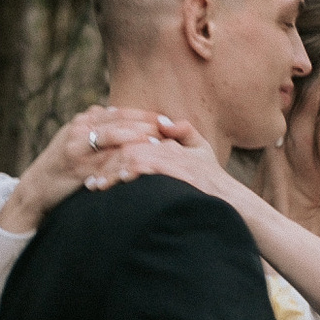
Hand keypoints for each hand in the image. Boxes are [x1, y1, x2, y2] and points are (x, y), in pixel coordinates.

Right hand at [1, 103, 172, 230]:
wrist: (36, 189)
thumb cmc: (64, 167)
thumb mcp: (79, 142)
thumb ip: (100, 130)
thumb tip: (128, 121)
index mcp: (84, 119)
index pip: (121, 112)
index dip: (145, 115)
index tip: (168, 120)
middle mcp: (80, 127)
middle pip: (120, 120)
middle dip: (147, 124)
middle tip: (171, 128)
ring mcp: (77, 145)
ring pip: (114, 136)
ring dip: (138, 138)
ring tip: (159, 143)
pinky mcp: (76, 165)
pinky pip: (104, 161)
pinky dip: (124, 161)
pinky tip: (140, 164)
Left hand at [83, 122, 232, 199]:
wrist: (230, 197)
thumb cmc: (213, 176)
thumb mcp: (200, 148)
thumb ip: (183, 132)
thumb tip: (164, 122)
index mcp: (169, 142)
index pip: (133, 138)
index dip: (112, 149)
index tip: (95, 164)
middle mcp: (169, 147)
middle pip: (128, 147)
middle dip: (105, 163)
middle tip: (89, 180)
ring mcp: (174, 158)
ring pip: (134, 155)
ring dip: (112, 171)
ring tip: (95, 186)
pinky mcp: (178, 171)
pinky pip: (148, 166)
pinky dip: (130, 172)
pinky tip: (117, 182)